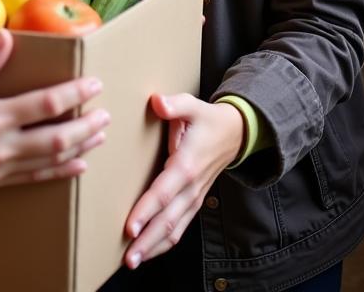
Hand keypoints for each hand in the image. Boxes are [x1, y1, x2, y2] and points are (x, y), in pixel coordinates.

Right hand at [0, 28, 108, 205]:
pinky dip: (60, 171)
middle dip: (86, 124)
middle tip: (106, 112)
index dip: (74, 93)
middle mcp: (2, 147)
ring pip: (51, 159)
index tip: (94, 83)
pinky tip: (75, 165)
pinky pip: (35, 178)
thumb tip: (4, 37)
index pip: (45, 104)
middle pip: (58, 137)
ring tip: (100, 135)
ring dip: (80, 146)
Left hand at [122, 93, 243, 268]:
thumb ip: (174, 104)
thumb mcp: (192, 105)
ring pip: (175, 229)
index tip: (130, 227)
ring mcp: (195, 197)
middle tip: (127, 258)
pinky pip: (180, 226)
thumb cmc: (207, 118)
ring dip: (154, 247)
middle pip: (168, 220)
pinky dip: (165, 242)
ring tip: (132, 261)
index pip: (163, 193)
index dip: (146, 211)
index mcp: (186, 165)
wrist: (235, 134)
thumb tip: (157, 102)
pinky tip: (148, 251)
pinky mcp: (194, 201)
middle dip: (147, 240)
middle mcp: (191, 187)